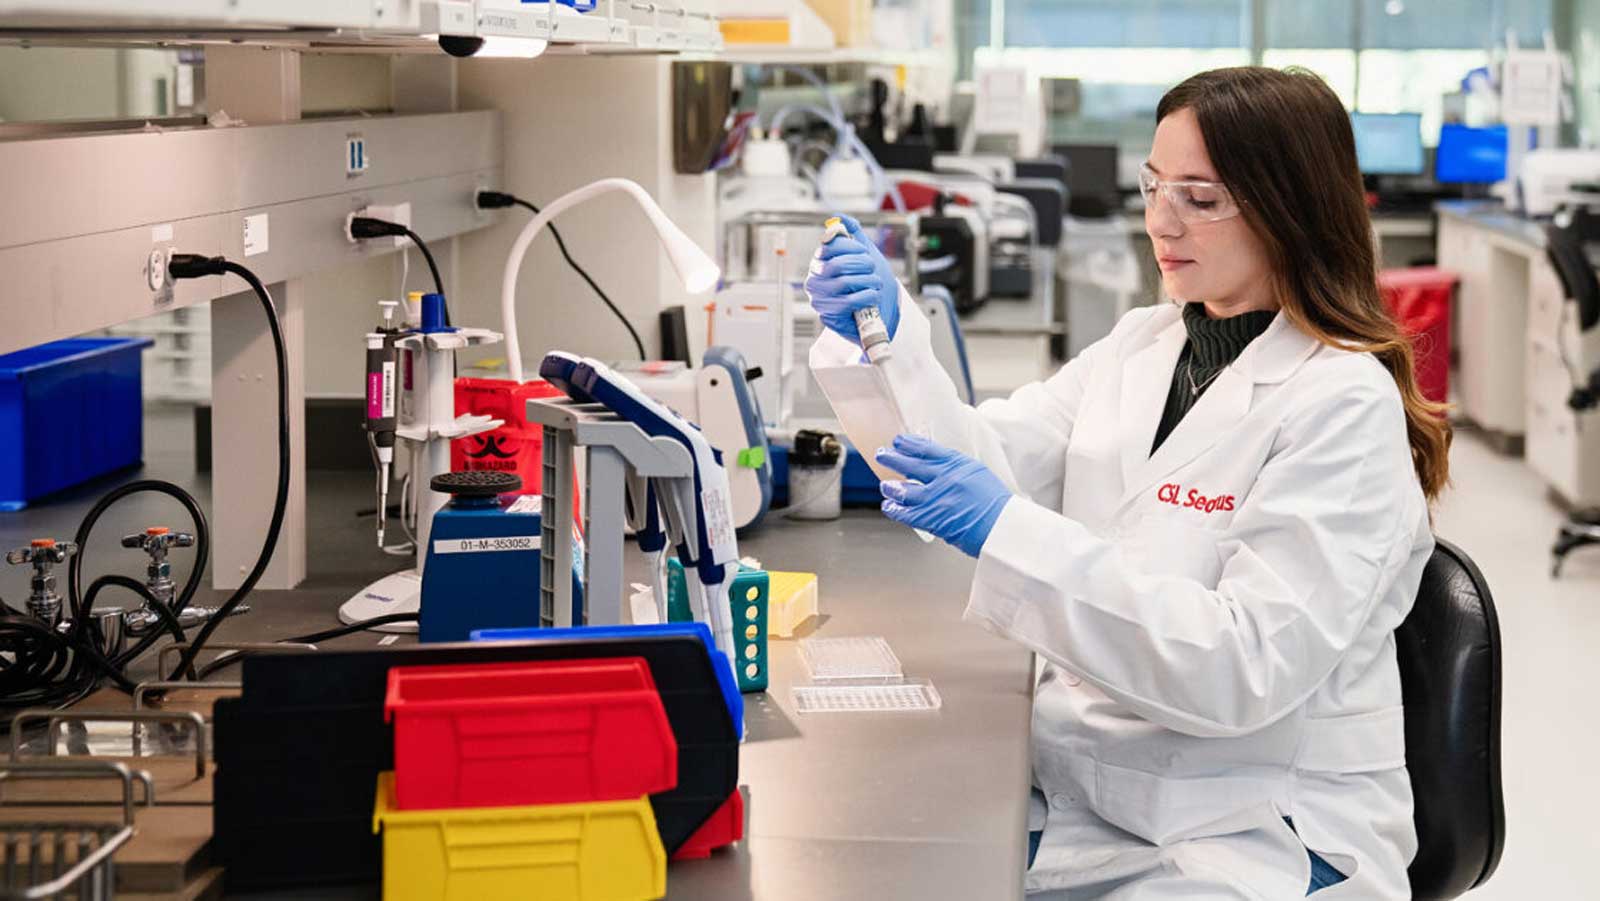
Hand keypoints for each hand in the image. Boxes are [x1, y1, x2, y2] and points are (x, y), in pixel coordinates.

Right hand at [804, 214, 900, 343]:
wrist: (880, 312)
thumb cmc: (869, 283)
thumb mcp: (864, 254)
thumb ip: (853, 234)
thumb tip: (840, 217)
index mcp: (820, 262)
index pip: (828, 246)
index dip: (850, 246)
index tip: (864, 252)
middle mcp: (815, 280)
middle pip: (837, 264)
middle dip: (862, 264)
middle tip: (873, 269)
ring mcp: (819, 299)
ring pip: (844, 282)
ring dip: (868, 281)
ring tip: (876, 283)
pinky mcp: (828, 316)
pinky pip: (848, 302)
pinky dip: (866, 296)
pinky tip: (873, 296)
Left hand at [877, 434, 1011, 557]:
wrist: (1004, 527)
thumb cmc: (996, 505)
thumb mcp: (978, 475)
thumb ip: (957, 470)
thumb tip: (936, 469)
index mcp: (959, 464)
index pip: (927, 449)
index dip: (909, 444)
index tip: (899, 441)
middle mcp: (945, 477)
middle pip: (911, 465)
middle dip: (893, 459)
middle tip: (882, 454)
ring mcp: (936, 497)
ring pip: (904, 489)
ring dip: (891, 487)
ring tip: (885, 486)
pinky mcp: (932, 518)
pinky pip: (905, 512)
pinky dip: (894, 509)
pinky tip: (889, 506)